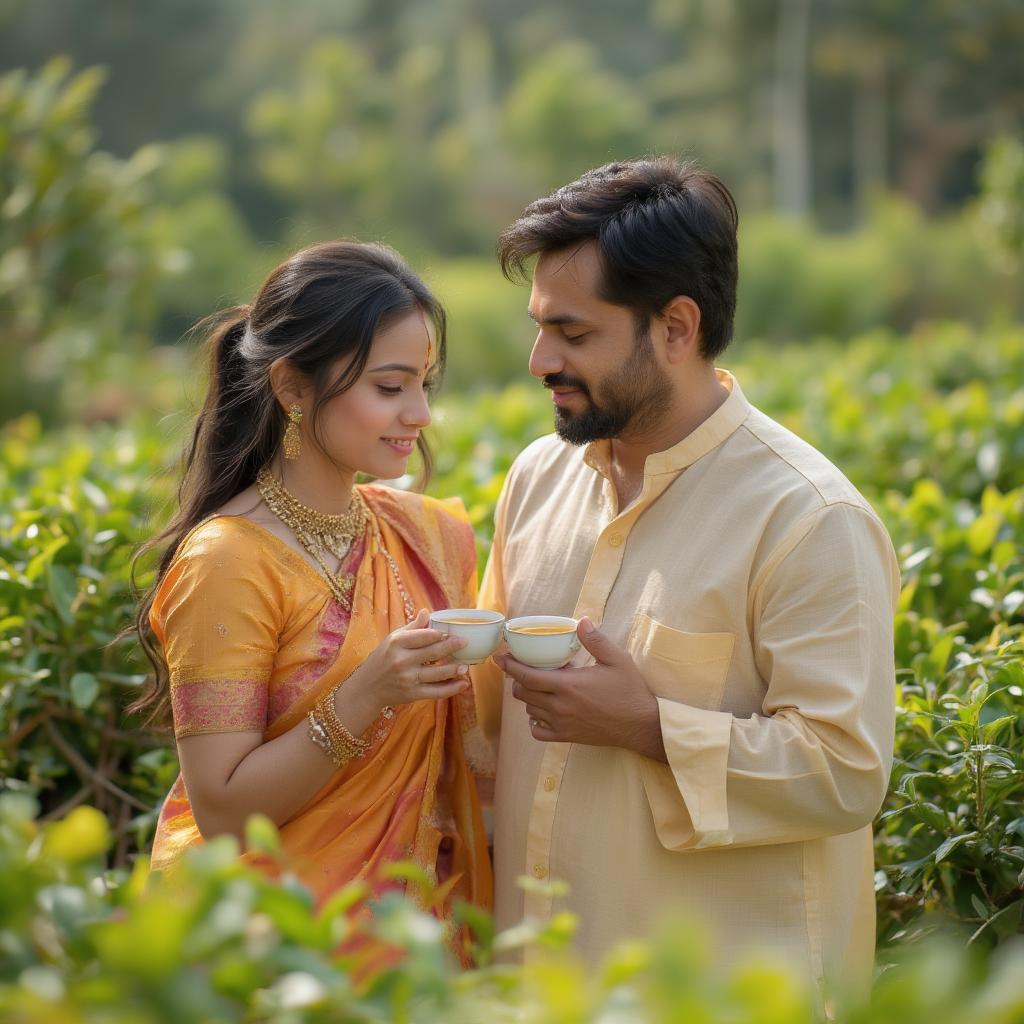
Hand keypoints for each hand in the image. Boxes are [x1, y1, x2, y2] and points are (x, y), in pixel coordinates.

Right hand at [347, 609, 469, 709]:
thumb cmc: (382, 659)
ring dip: (454, 669)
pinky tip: (463, 684)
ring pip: (437, 673)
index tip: (452, 631)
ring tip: (466, 666)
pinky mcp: (412, 694)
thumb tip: (427, 612)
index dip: (439, 634)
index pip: (423, 636)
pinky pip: (436, 692)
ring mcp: (407, 679)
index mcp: (397, 643)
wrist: (367, 688)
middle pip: (433, 653)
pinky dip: (452, 689)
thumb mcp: (392, 639)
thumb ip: (412, 628)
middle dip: (452, 647)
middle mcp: (402, 660)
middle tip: (465, 642)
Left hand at [495, 617, 665, 760]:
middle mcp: (560, 706)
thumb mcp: (617, 660)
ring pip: (529, 710)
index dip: (510, 666)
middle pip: (523, 693)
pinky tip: (542, 711)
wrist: (641, 725)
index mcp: (569, 685)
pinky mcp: (567, 737)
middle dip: (517, 680)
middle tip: (521, 668)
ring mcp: (562, 724)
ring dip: (527, 697)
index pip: (528, 676)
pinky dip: (534, 721)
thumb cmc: (630, 691)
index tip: (500, 657)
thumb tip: (581, 621)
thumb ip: (596, 641)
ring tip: (537, 686)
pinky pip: (538, 731)